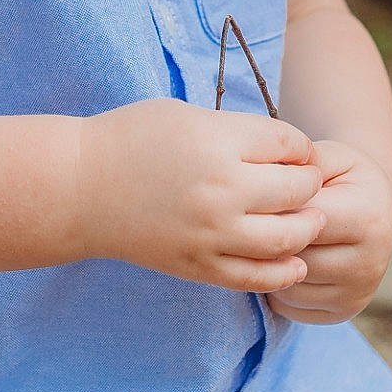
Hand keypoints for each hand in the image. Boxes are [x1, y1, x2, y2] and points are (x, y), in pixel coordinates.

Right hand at [75, 97, 327, 291]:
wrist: (81, 188)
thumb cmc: (132, 139)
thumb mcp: (188, 115)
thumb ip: (238, 133)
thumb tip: (287, 153)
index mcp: (218, 143)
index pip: (291, 145)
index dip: (301, 147)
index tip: (296, 151)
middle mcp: (222, 190)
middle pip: (298, 190)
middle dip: (309, 183)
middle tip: (305, 182)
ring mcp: (213, 234)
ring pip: (290, 238)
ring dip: (307, 226)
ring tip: (309, 219)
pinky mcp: (201, 267)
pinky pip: (260, 277)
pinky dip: (286, 270)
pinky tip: (294, 260)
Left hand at [266, 139, 391, 323]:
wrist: (373, 210)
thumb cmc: (344, 178)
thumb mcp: (331, 157)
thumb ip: (303, 162)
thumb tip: (272, 171)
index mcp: (368, 218)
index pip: (302, 220)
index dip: (272, 206)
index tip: (257, 195)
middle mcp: (370, 263)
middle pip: (294, 256)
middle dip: (266, 237)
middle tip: (252, 218)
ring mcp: (358, 293)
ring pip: (288, 285)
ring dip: (268, 264)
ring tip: (265, 238)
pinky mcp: (344, 312)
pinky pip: (290, 306)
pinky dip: (276, 286)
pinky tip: (280, 262)